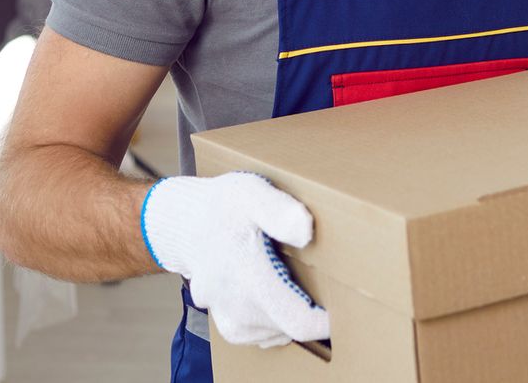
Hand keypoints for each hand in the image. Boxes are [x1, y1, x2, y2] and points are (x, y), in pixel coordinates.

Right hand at [140, 172, 328, 347]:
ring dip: (292, 314)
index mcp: (250, 277)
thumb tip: (306, 230)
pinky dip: (275, 320)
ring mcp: (231, 319)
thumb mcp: (251, 193)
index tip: (342, 301)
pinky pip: (263, 334)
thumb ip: (280, 210)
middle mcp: (238, 307)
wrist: (185, 223)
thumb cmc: (222, 206)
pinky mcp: (229, 326)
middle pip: (293, 327)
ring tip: (293, 281)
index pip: (298, 321)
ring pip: (279, 332)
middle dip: (312, 310)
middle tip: (319, 277)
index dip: (327, 320)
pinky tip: (276, 293)